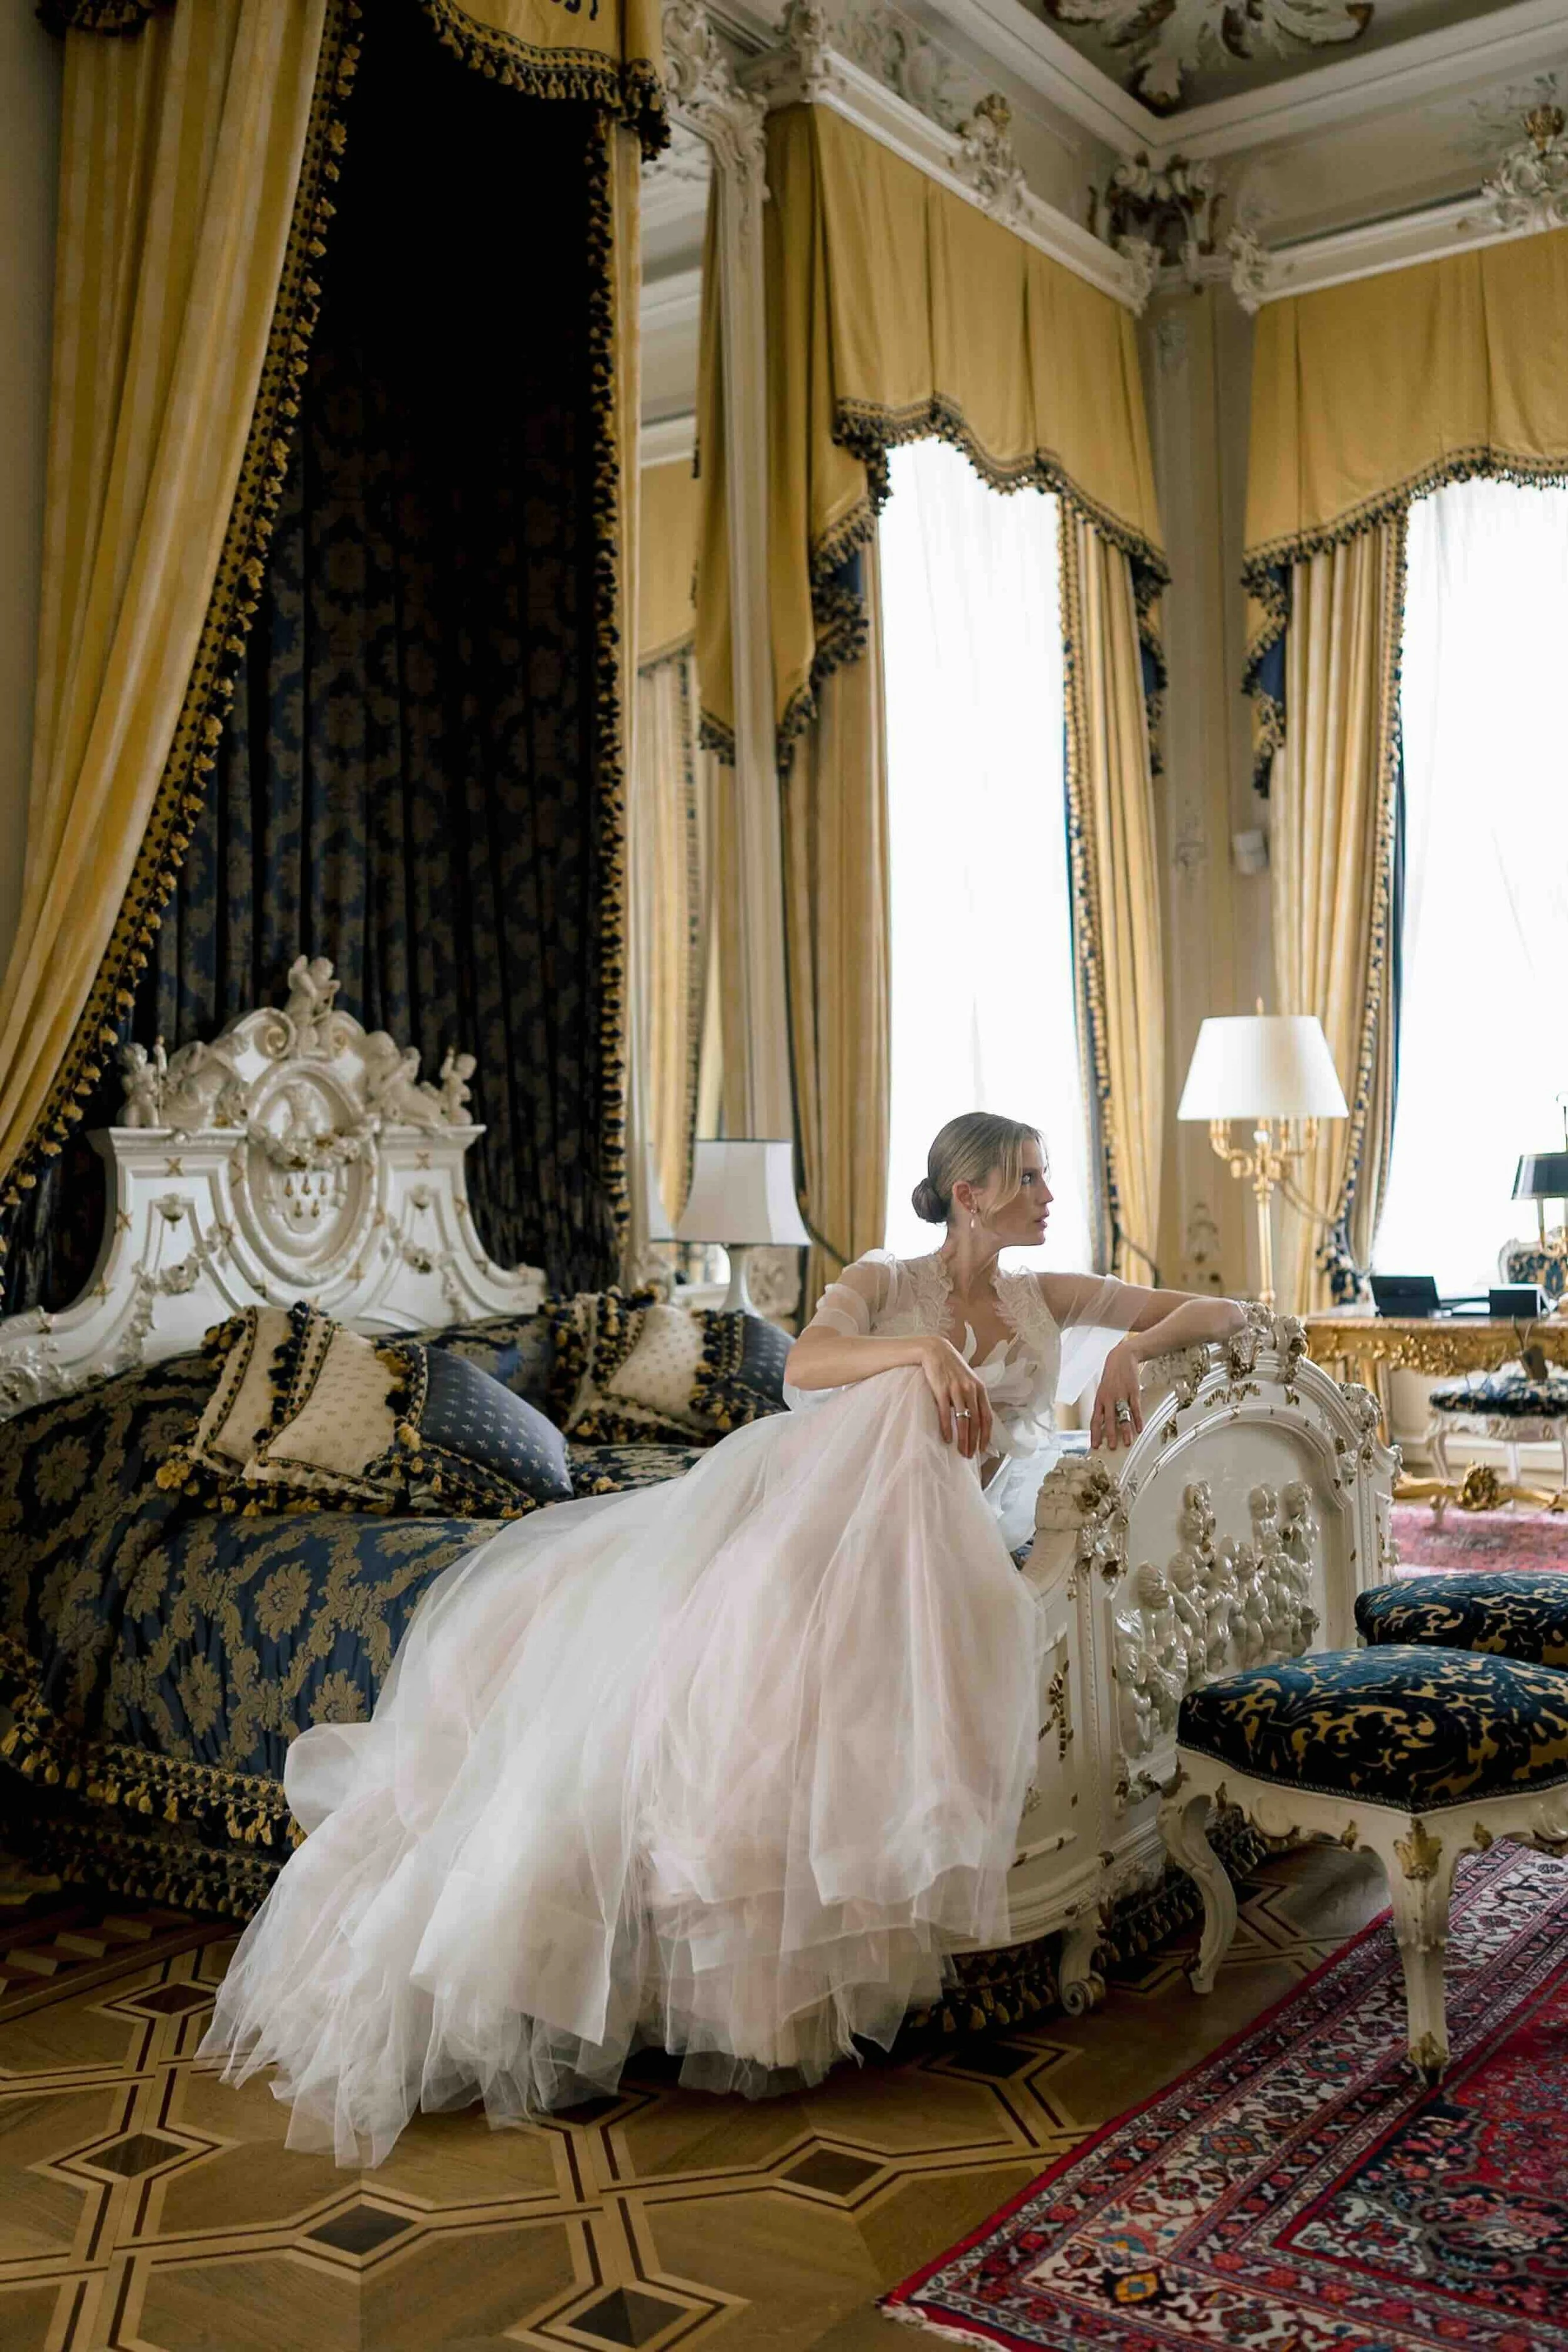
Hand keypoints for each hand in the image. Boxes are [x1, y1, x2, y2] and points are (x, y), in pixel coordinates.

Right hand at [918, 1335, 993, 1460]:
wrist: (936, 1351)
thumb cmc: (952, 1368)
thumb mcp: (967, 1380)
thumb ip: (973, 1396)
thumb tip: (974, 1418)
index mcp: (980, 1389)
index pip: (987, 1416)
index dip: (986, 1434)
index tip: (983, 1448)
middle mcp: (970, 1390)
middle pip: (976, 1421)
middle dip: (974, 1441)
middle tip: (969, 1455)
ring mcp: (956, 1389)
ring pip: (963, 1420)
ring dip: (962, 1439)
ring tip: (960, 1451)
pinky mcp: (942, 1389)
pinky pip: (946, 1413)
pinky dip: (947, 1428)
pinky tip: (946, 1439)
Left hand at [1090, 1339, 1143, 1450]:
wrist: (1121, 1357)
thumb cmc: (1112, 1376)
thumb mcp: (1103, 1390)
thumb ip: (1103, 1406)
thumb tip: (1103, 1423)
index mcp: (1100, 1399)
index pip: (1095, 1420)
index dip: (1095, 1433)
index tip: (1095, 1445)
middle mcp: (1109, 1398)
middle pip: (1109, 1420)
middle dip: (1109, 1435)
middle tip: (1111, 1447)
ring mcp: (1121, 1395)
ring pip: (1123, 1416)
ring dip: (1125, 1430)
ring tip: (1127, 1442)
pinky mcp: (1133, 1391)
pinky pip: (1135, 1408)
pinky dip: (1137, 1419)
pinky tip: (1139, 1428)